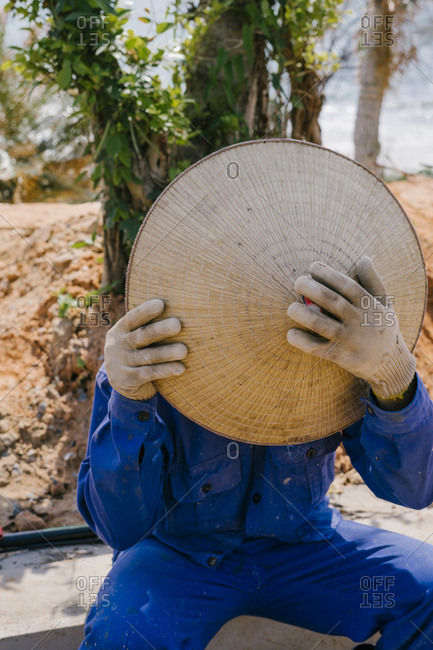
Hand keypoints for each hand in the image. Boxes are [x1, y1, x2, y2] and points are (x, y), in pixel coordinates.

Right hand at [104, 299, 186, 400]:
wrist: (120, 381)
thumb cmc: (137, 350)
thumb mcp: (134, 337)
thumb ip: (147, 326)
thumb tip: (179, 309)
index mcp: (120, 330)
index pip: (132, 318)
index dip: (145, 311)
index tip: (161, 304)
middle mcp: (117, 345)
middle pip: (141, 336)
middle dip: (160, 330)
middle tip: (177, 325)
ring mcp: (120, 363)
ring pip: (148, 357)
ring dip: (167, 353)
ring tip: (184, 350)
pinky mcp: (127, 380)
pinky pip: (149, 374)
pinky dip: (165, 370)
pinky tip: (180, 368)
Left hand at [286, 256, 415, 399]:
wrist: (390, 364)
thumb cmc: (382, 328)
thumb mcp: (385, 304)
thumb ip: (373, 282)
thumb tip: (364, 258)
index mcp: (368, 305)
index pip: (347, 286)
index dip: (329, 274)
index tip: (313, 266)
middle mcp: (359, 321)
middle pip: (333, 302)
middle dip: (313, 289)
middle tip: (298, 281)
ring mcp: (349, 340)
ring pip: (322, 325)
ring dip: (304, 315)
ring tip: (291, 307)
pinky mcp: (339, 356)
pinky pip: (317, 349)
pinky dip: (302, 342)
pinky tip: (291, 333)